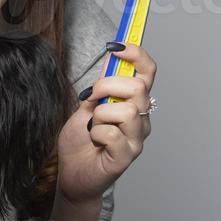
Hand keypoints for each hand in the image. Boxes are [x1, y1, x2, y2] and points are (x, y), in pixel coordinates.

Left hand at [56, 43, 156, 206]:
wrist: (72, 174)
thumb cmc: (81, 141)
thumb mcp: (86, 106)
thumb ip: (100, 87)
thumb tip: (110, 59)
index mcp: (134, 102)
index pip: (148, 72)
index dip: (136, 54)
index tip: (116, 46)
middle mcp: (142, 119)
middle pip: (139, 88)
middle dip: (108, 85)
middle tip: (92, 98)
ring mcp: (137, 139)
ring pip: (127, 110)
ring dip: (100, 115)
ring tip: (93, 127)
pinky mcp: (127, 156)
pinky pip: (112, 134)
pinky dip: (96, 134)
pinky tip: (95, 142)